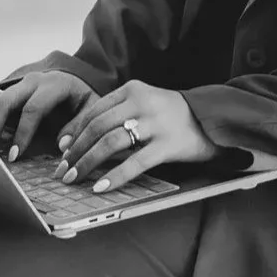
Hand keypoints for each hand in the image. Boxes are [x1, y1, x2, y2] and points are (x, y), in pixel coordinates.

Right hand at [0, 62, 94, 163]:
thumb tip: (62, 145)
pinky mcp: (8, 94)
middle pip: (3, 101)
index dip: (22, 133)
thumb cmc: (83, 99)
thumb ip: (78, 126)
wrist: (77, 80)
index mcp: (53, 85)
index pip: (32, 109)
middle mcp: (31, 82)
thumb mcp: (91, 109)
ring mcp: (16, 87)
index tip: (15, 156)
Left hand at [55, 79, 212, 192]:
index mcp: (132, 89)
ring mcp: (156, 123)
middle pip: (97, 127)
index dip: (74, 133)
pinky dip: (114, 176)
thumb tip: (76, 143)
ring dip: (88, 163)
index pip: (93, 111)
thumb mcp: (144, 105)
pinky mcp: (169, 144)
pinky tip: (100, 187)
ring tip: (75, 179)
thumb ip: (116, 117)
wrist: (214, 118)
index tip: (62, 152)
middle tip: (63, 171)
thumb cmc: (172, 116)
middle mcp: (142, 102)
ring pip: (110, 143)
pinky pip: (135, 162)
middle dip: (76, 152)